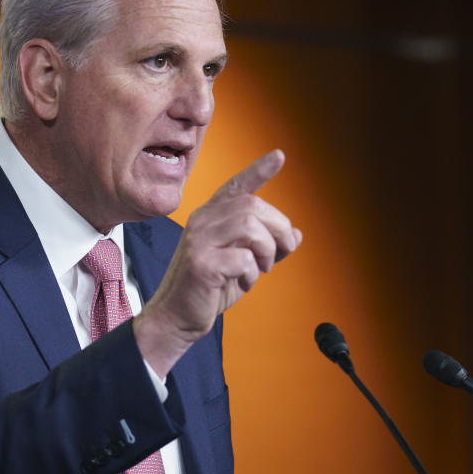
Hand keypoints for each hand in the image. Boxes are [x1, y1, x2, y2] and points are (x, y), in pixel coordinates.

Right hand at [133, 150, 301, 376]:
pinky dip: (252, 273)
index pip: (236, 186)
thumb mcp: (242, 265)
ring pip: (250, 226)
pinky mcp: (201, 264)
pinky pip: (243, 258)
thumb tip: (296, 235)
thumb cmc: (208, 289)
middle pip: (253, 206)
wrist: (176, 318)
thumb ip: (266, 247)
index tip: (280, 155)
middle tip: (281, 252)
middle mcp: (202, 221)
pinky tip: (243, 282)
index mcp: (210, 217)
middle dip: (278, 228)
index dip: (259, 170)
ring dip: (267, 249)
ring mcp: (199, 241)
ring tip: (262, 267)